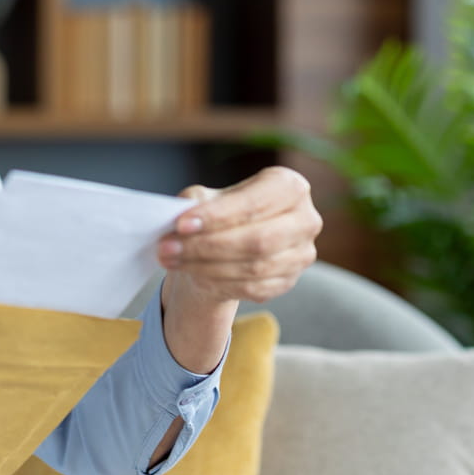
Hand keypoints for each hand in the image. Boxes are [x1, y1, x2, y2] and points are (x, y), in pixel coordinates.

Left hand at [158, 166, 321, 309]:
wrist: (229, 244)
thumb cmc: (220, 213)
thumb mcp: (207, 197)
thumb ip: (196, 202)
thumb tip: (177, 217)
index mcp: (289, 186)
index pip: (255, 202)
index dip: (218, 215)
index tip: (181, 224)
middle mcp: (305, 219)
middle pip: (257, 239)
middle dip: (208, 245)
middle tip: (168, 247)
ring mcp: (301, 254)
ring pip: (253, 267)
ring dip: (206, 266)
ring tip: (170, 259)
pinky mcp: (288, 281)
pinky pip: (252, 288)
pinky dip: (218, 282)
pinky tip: (191, 273)